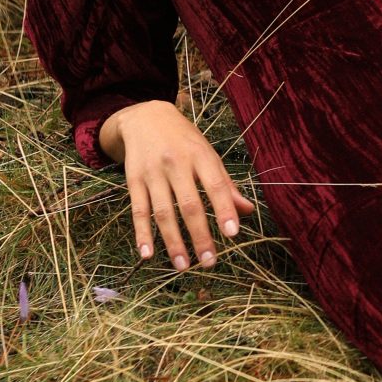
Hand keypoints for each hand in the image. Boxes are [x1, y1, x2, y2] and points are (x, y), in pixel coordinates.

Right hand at [97, 100, 256, 271]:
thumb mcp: (207, 154)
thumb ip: (226, 184)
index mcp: (200, 155)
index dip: (224, 209)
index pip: (215, 185)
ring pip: (163, 212)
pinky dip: (141, 234)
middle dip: (200, 235)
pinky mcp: (133, 180)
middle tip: (210, 261)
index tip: (233, 233)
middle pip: (189, 204)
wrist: (144, 116)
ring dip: (173, 241)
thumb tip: (248, 211)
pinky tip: (147, 254)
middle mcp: (176, 163)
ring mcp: (153, 172)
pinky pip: (138, 210)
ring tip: (183, 265)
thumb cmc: (184, 140)